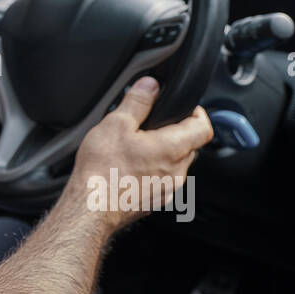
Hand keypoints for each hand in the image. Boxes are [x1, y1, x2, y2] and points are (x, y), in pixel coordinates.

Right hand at [69, 76, 213, 232]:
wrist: (90, 208)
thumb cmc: (102, 170)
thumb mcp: (116, 123)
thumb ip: (137, 101)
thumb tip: (150, 85)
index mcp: (173, 148)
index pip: (204, 127)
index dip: (198, 113)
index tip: (185, 107)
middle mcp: (177, 172)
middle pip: (191, 145)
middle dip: (176, 131)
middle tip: (152, 124)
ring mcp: (167, 190)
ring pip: (176, 164)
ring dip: (164, 152)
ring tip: (136, 146)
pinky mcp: (156, 202)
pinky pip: (163, 180)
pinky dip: (153, 170)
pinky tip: (129, 167)